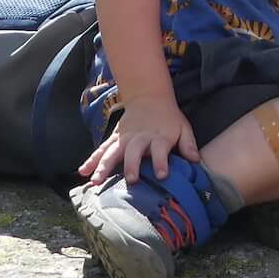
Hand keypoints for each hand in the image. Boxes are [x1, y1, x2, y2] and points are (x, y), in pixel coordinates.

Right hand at [79, 95, 197, 184]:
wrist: (149, 96)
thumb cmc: (169, 118)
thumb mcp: (183, 127)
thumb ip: (188, 144)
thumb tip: (195, 160)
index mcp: (159, 137)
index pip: (160, 150)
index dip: (161, 162)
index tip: (162, 175)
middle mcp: (140, 138)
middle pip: (134, 152)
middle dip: (132, 165)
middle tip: (131, 180)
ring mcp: (124, 139)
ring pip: (112, 152)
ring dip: (103, 166)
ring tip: (95, 181)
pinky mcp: (114, 139)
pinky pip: (101, 150)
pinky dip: (91, 160)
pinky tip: (83, 172)